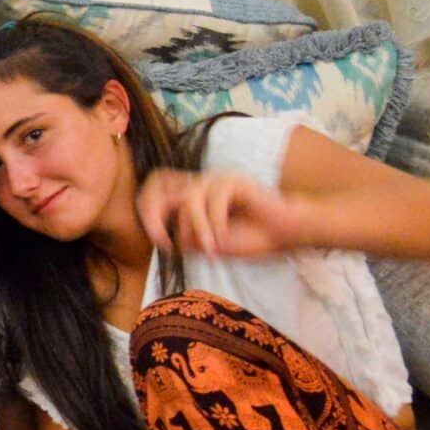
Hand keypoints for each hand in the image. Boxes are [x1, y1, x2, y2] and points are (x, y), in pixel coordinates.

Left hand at [138, 169, 306, 258]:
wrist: (282, 234)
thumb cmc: (246, 238)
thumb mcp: (204, 243)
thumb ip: (182, 235)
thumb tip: (162, 231)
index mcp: (189, 195)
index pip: (154, 188)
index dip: (147, 211)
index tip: (163, 244)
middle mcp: (199, 183)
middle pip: (159, 182)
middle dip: (155, 215)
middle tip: (167, 243)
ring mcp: (216, 179)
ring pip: (189, 201)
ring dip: (196, 231)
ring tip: (211, 250)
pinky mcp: (234, 180)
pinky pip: (213, 202)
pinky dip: (215, 226)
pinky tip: (223, 241)